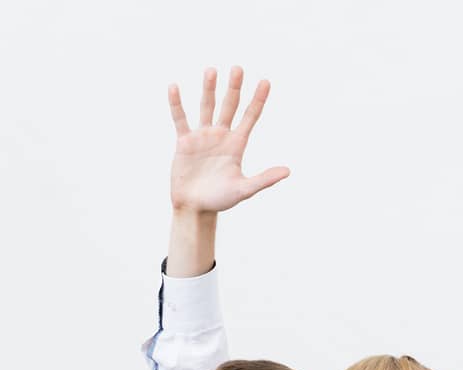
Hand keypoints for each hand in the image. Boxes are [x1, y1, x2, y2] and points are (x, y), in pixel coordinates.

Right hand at [169, 66, 289, 215]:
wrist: (195, 207)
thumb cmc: (220, 200)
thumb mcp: (244, 189)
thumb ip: (264, 179)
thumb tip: (288, 171)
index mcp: (237, 145)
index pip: (250, 117)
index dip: (258, 100)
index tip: (266, 81)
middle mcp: (221, 136)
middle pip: (230, 106)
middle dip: (234, 88)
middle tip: (238, 68)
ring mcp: (202, 136)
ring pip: (207, 107)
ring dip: (208, 89)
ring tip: (212, 71)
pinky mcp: (184, 141)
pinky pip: (180, 119)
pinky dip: (177, 104)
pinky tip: (174, 87)